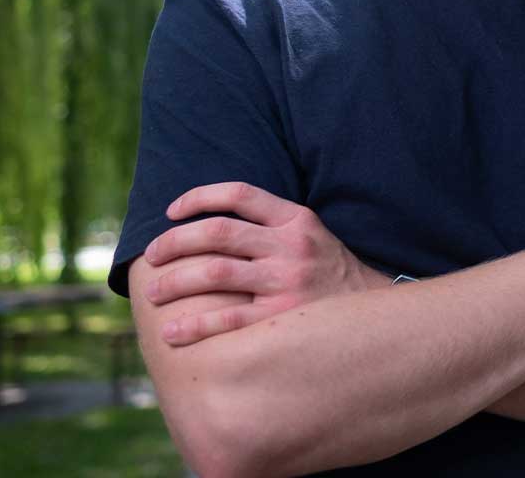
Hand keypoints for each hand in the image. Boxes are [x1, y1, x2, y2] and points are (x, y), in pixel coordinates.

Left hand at [142, 181, 388, 345]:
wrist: (372, 314)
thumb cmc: (328, 273)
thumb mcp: (311, 234)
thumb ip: (271, 223)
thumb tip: (208, 221)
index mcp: (296, 219)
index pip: (238, 193)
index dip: (198, 197)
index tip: (171, 212)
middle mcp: (291, 247)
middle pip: (218, 233)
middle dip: (174, 243)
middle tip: (152, 256)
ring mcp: (287, 282)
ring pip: (214, 274)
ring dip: (175, 282)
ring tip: (154, 294)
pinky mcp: (281, 318)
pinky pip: (227, 319)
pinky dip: (194, 324)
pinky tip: (172, 331)